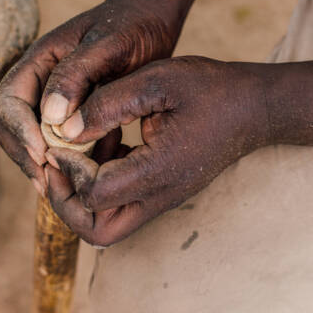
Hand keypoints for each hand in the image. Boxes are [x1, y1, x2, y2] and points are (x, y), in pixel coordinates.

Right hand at [0, 0, 178, 191]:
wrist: (154, 22)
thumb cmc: (132, 25)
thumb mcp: (107, 43)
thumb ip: (76, 73)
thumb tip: (51, 117)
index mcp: (40, 61)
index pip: (9, 102)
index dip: (19, 131)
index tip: (43, 155)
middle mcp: (45, 82)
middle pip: (15, 126)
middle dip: (28, 155)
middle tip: (50, 183)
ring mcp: (63, 98)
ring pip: (41, 138)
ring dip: (50, 163)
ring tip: (70, 185)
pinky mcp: (83, 110)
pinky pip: (70, 141)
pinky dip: (78, 157)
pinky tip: (98, 169)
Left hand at [44, 56, 269, 245]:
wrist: (253, 107)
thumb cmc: (211, 89)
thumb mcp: (157, 82)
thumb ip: (109, 104)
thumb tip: (66, 128)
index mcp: (159, 170)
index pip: (96, 194)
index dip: (69, 168)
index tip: (63, 136)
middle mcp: (161, 194)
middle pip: (98, 229)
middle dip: (67, 201)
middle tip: (59, 162)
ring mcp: (165, 196)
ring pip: (110, 222)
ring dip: (84, 193)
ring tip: (84, 147)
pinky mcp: (166, 188)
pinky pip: (124, 202)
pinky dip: (103, 181)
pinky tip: (109, 141)